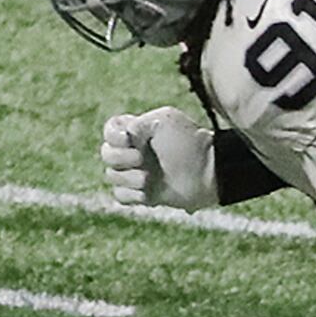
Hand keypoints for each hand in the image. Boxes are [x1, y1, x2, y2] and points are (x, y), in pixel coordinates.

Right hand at [99, 105, 219, 210]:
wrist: (209, 172)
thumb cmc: (189, 142)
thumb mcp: (165, 120)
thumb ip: (137, 124)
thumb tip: (123, 139)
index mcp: (137, 132)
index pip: (109, 130)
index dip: (112, 136)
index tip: (128, 138)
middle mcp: (134, 152)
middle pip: (106, 154)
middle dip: (120, 158)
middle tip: (141, 159)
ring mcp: (137, 174)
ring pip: (112, 176)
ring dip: (128, 178)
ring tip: (148, 179)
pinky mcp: (143, 195)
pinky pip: (120, 196)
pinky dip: (131, 195)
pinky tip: (148, 193)